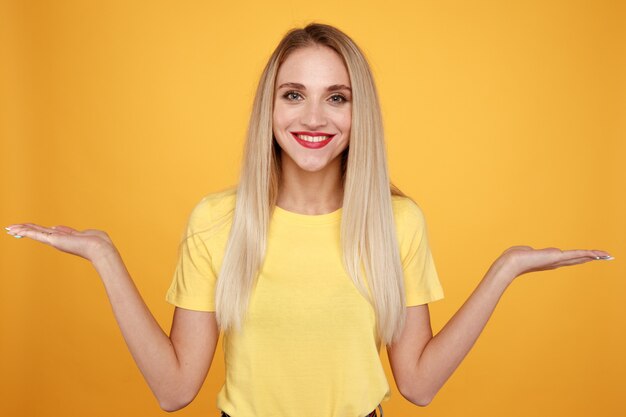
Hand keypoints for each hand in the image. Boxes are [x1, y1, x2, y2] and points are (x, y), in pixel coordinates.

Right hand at [5, 223, 116, 261]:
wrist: (100, 248)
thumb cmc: (98, 241)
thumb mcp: (83, 233)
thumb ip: (69, 231)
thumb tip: (56, 227)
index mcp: (65, 237)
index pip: (47, 232)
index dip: (36, 229)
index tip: (27, 227)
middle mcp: (58, 240)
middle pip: (38, 232)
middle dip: (25, 229)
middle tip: (11, 228)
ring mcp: (55, 240)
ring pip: (35, 232)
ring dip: (21, 229)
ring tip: (9, 228)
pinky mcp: (53, 240)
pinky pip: (36, 234)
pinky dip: (25, 231)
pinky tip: (15, 229)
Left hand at [493, 245, 612, 280]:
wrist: (511, 263)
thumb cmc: (513, 257)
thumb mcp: (523, 252)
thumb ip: (528, 251)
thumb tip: (527, 250)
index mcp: (548, 261)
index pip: (567, 259)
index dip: (579, 258)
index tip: (589, 257)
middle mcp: (554, 262)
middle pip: (576, 259)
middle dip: (590, 258)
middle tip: (605, 257)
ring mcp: (556, 260)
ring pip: (579, 257)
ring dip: (593, 256)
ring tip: (606, 255)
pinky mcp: (557, 257)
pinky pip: (576, 254)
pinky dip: (587, 254)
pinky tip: (597, 254)